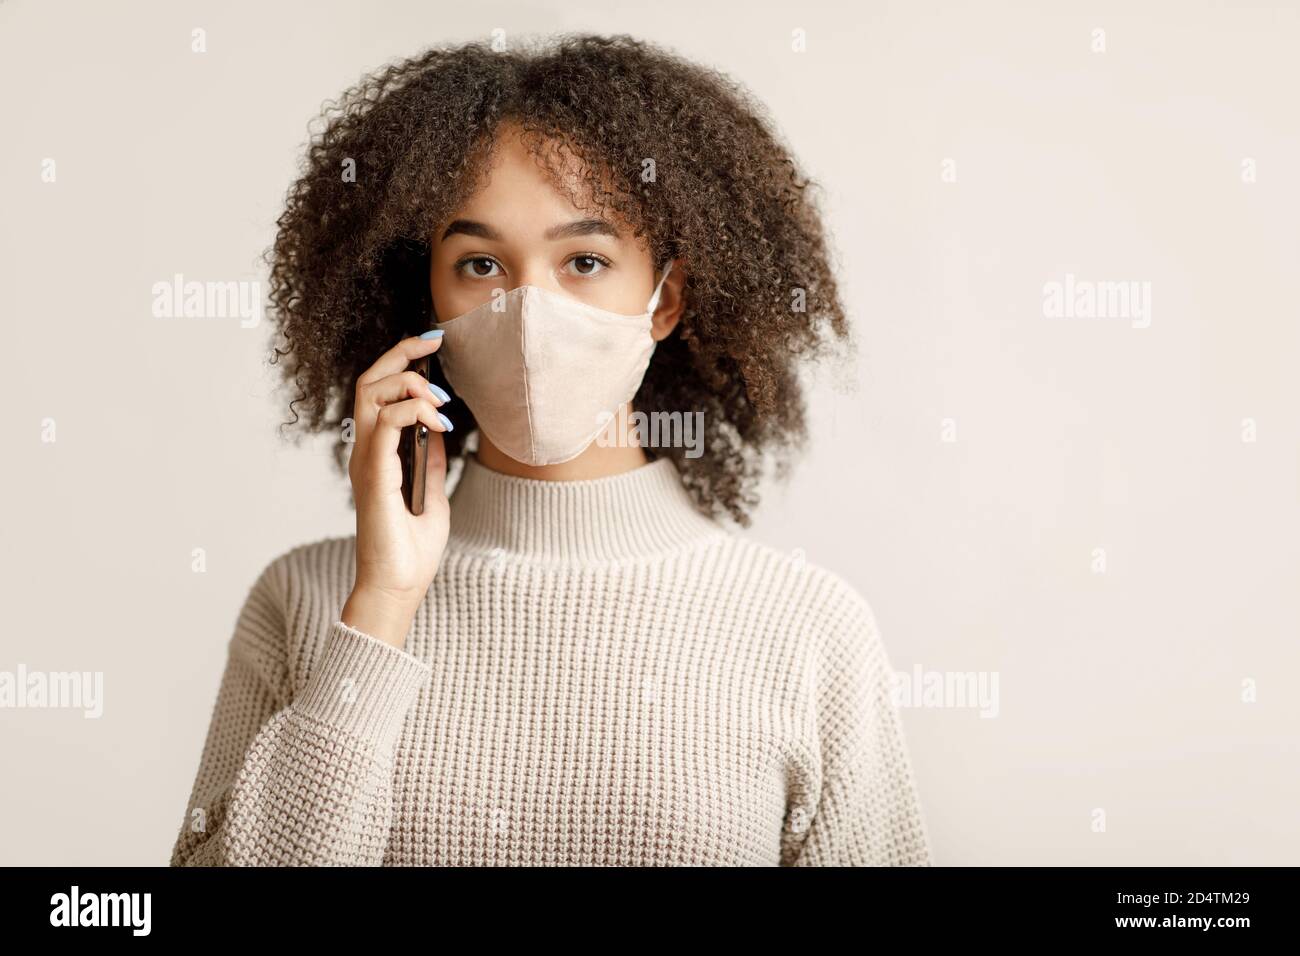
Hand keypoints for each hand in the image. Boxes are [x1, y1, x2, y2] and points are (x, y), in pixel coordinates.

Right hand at [340, 332, 452, 647]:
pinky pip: (386, 426)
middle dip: (400, 353)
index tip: (432, 344)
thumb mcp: (431, 493)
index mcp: (377, 453)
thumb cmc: (412, 548)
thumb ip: (429, 460)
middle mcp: (365, 450)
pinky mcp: (374, 475)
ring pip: (372, 394)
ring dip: (410, 383)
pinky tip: (438, 421)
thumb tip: (435, 428)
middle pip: (370, 381)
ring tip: (441, 397)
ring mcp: (366, 461)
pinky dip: (413, 412)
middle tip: (433, 342)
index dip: (402, 361)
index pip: (379, 392)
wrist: (400, 585)